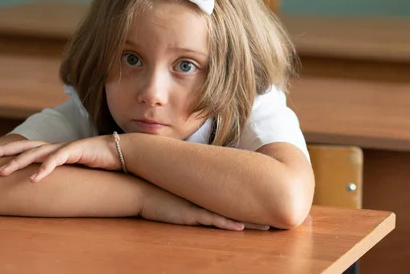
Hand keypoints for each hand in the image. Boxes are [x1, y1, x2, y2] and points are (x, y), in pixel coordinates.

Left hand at [0, 136, 120, 181]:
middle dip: (5, 150)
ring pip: (36, 153)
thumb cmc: (98, 162)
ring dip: (18, 162)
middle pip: (25, 146)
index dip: (9, 150)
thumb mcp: (74, 168)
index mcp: (53, 149)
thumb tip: (46, 183)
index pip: (26, 147)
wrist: (120, 152)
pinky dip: (44, 169)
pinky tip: (34, 179)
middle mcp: (56, 146)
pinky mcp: (75, 151)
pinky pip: (56, 160)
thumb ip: (60, 172)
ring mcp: (64, 147)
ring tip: (2, 171)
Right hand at [140, 184, 268, 230]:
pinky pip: (212, 220)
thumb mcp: (178, 192)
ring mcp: (198, 206)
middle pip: (237, 206)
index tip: (267, 205)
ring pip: (230, 214)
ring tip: (268, 226)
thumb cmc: (156, 191)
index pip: (233, 199)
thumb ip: (192, 193)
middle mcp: (205, 199)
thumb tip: (202, 194)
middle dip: (258, 211)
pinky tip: (240, 227)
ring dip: (249, 221)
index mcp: (205, 194)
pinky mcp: (190, 214)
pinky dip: (227, 225)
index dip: (251, 203)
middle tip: (277, 215)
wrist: (139, 189)